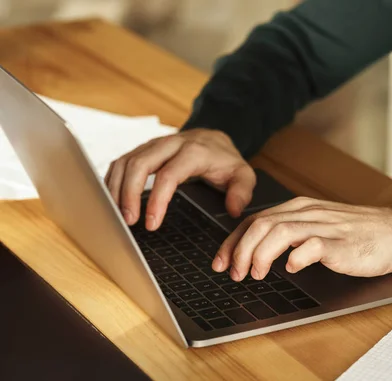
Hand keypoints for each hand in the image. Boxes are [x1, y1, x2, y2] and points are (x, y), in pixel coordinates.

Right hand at [104, 128, 254, 229]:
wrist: (215, 139)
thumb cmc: (226, 161)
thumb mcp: (243, 175)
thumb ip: (242, 192)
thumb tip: (233, 209)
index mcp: (194, 152)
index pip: (168, 175)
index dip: (157, 200)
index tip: (152, 223)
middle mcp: (170, 144)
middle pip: (139, 165)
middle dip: (129, 194)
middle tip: (127, 221)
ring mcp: (154, 145)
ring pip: (126, 161)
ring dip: (117, 188)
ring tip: (117, 215)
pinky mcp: (144, 149)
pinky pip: (122, 161)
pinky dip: (113, 180)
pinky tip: (112, 201)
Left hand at [212, 197, 391, 280]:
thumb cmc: (356, 234)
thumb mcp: (316, 227)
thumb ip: (289, 233)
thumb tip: (256, 250)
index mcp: (299, 208)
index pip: (254, 220)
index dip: (232, 241)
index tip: (221, 262)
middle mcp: (307, 213)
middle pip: (261, 224)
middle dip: (240, 250)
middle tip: (235, 273)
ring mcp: (324, 226)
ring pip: (280, 232)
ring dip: (260, 255)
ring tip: (256, 274)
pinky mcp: (340, 243)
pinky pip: (312, 246)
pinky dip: (296, 258)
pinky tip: (291, 269)